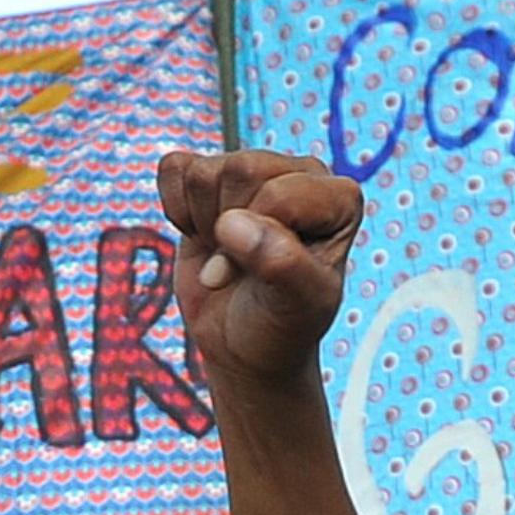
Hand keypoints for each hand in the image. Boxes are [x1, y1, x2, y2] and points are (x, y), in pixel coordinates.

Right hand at [159, 150, 364, 383]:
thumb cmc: (281, 324)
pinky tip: (205, 236)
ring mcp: (255, 171)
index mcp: (340, 198)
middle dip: (228, 228)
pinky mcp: (213, 176)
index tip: (264, 278)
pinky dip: (176, 210)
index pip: (277, 194)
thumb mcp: (297, 305)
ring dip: (204, 224)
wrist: (243, 344)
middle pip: (239, 170)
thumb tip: (233, 224)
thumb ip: (279, 263)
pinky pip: (174, 170)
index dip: (257, 242)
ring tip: (227, 253)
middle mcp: (301, 173)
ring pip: (203, 173)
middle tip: (242, 265)